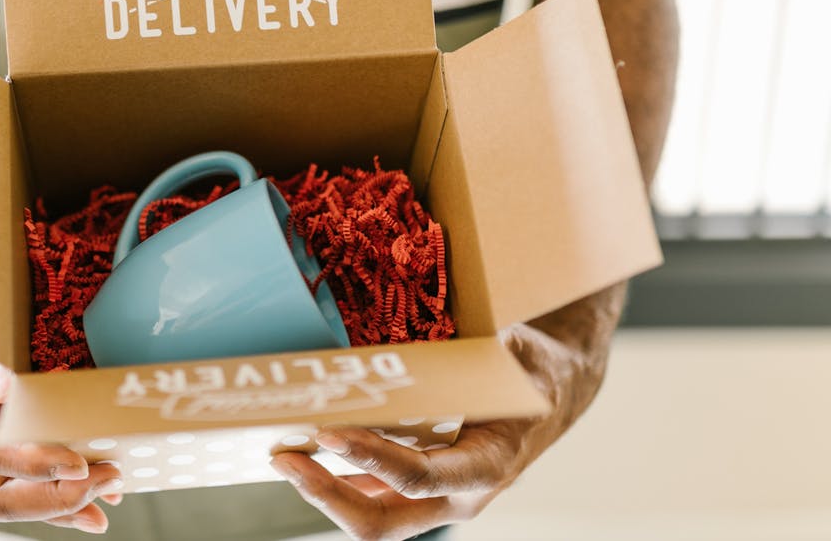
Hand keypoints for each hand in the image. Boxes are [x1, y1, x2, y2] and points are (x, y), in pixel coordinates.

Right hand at [0, 335, 123, 533]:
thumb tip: (6, 390)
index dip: (30, 465)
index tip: (79, 464)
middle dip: (53, 498)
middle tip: (108, 480)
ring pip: (14, 495)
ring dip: (65, 504)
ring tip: (112, 491)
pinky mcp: (15, 434)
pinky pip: (33, 480)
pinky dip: (67, 493)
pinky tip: (103, 499)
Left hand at [271, 288, 624, 539]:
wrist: (557, 393)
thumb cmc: (533, 371)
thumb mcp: (514, 353)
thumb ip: (477, 346)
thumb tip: (428, 318)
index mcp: (486, 466)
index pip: (416, 475)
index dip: (368, 457)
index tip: (327, 431)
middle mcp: (459, 496)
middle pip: (381, 521)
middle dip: (326, 494)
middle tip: (285, 458)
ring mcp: (437, 500)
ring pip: (371, 516)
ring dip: (323, 490)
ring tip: (282, 453)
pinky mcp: (420, 490)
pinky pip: (373, 498)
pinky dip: (338, 479)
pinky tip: (305, 452)